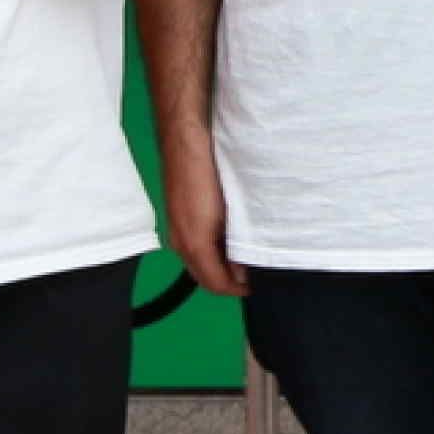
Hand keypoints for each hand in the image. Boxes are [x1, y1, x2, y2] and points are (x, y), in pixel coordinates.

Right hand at [161, 140, 246, 296]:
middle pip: (204, 277)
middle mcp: (180, 243)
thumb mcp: (230, 213)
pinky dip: (211, 252)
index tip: (257, 286)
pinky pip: (194, 247)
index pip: (215, 284)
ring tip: (244, 258)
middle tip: (253, 275)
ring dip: (219, 266)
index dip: (237, 290)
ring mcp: (176, 231)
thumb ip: (236, 246)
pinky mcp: (177, 219)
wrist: (186, 143)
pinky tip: (229, 239)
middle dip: (227, 282)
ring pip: (198, 262)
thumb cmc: (210, 176)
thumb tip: (242, 272)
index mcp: (194, 245)